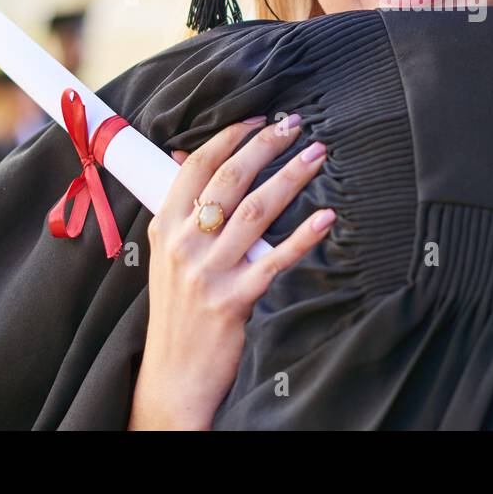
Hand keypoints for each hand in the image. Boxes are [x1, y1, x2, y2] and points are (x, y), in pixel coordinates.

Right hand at [128, 115, 334, 429]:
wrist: (174, 374)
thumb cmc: (176, 309)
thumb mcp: (165, 255)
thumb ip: (179, 209)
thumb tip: (187, 157)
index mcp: (165, 227)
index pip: (197, 167)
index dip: (231, 137)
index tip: (260, 119)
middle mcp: (184, 245)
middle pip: (230, 180)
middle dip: (267, 145)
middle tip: (297, 125)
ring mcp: (209, 272)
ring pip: (257, 211)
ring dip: (292, 177)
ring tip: (318, 155)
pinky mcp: (235, 299)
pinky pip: (275, 259)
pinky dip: (303, 236)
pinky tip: (327, 217)